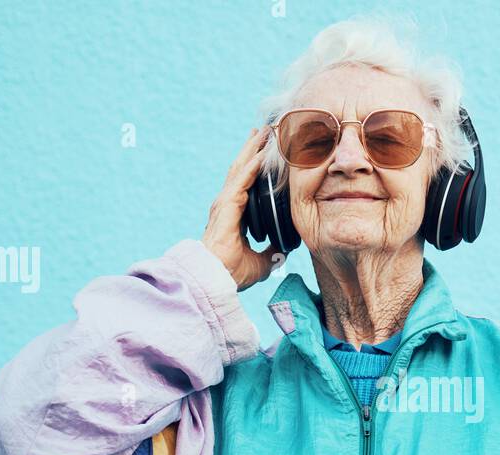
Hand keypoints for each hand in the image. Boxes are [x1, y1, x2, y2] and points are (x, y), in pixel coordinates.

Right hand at [202, 127, 277, 291]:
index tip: (266, 151)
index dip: (256, 166)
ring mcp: (225, 203)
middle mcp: (227, 204)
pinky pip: (241, 181)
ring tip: (262, 132)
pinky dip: (251, 167)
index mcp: (233, 214)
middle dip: (253, 149)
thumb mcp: (262, 261)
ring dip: (252, 150)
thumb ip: (272, 253)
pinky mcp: (226, 206)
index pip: (247, 184)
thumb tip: (284, 250)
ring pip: (240, 169)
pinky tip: (260, 154)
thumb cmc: (231, 272)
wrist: (215, 278)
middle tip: (265, 131)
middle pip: (242, 170)